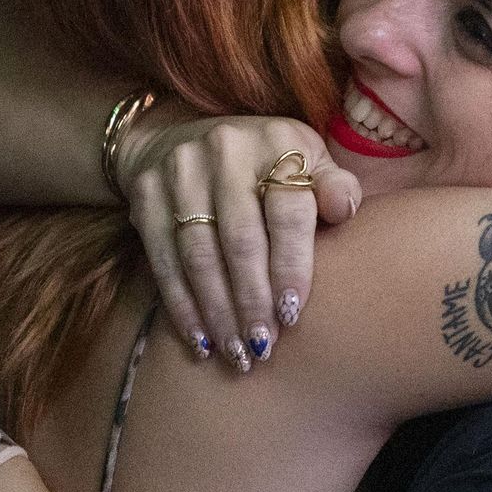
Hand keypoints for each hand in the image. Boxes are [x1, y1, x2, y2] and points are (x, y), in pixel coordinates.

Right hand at [115, 115, 361, 372]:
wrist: (180, 138)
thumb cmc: (266, 164)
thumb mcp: (306, 160)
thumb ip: (334, 185)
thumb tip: (345, 208)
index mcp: (277, 141)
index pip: (287, 210)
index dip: (292, 265)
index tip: (292, 314)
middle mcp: (225, 150)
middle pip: (240, 238)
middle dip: (252, 300)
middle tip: (264, 347)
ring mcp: (179, 170)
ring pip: (199, 254)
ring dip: (218, 311)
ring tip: (237, 353)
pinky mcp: (146, 194)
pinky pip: (163, 259)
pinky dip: (182, 305)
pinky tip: (201, 340)